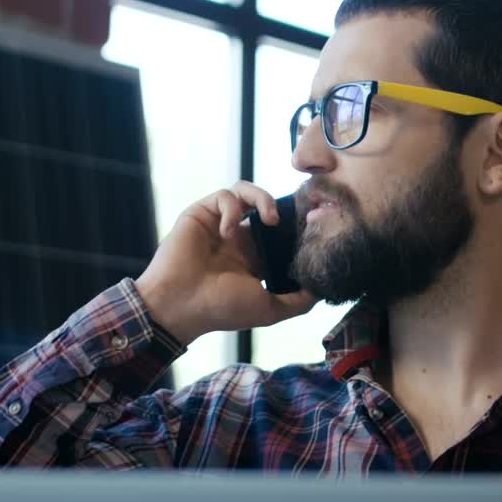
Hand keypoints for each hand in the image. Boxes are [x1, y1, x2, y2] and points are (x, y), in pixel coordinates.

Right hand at [135, 182, 315, 345]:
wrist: (180, 305)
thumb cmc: (221, 310)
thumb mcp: (269, 310)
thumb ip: (297, 302)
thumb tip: (321, 290)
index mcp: (254, 258)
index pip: (280, 230)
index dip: (295, 225)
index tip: (312, 226)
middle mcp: (238, 238)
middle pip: (265, 205)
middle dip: (283, 206)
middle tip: (295, 217)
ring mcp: (220, 223)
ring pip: (246, 192)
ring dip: (261, 198)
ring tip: (268, 219)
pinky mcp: (202, 213)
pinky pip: (224, 196)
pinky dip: (231, 209)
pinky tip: (228, 231)